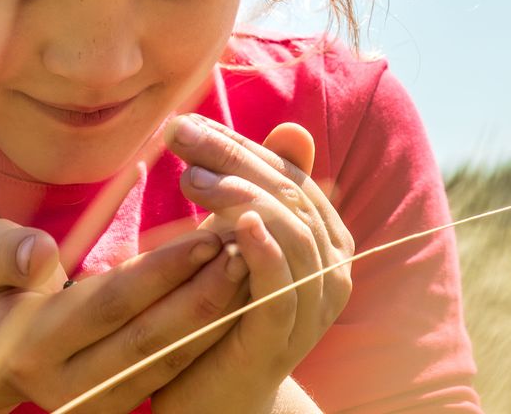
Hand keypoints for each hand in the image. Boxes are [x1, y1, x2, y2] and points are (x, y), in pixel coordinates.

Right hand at [0, 215, 250, 412]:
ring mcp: (93, 403)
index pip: (110, 304)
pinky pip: (170, 372)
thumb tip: (38, 254)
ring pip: (166, 361)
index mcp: (30, 344)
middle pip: (149, 340)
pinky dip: (205, 337)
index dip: (162, 271)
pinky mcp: (115, 406)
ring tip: (250, 273)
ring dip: (213, 319)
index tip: (207, 235)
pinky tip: (235, 300)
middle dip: (203, 297)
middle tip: (245, 254)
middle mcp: (63, 385)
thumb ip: (4, 251)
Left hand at [153, 116, 353, 412]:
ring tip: (193, 178)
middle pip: (289, 195)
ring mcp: (311, 306)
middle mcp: (331, 269)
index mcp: (325, 239)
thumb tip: (291, 127)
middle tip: (179, 137)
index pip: (288, 174)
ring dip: (241, 197)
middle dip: (233, 159)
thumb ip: (260, 190)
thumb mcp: (238, 243)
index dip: (240, 145)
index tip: (187, 124)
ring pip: (291, 233)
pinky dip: (264, 251)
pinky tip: (236, 225)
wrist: (215, 397)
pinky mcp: (282, 339)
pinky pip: (281, 289)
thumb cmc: (223, 312)